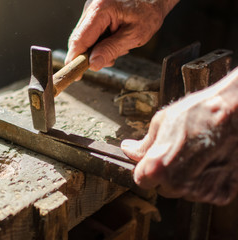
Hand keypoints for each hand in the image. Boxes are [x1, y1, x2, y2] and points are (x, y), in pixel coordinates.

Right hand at [66, 0, 178, 71]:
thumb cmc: (149, 11)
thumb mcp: (135, 35)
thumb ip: (112, 50)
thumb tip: (93, 64)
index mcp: (101, 9)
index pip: (80, 39)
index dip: (75, 59)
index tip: (75, 74)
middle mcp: (92, 7)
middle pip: (79, 39)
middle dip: (91, 55)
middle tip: (110, 60)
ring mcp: (91, 9)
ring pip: (85, 38)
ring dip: (98, 49)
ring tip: (119, 45)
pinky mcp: (94, 13)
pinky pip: (90, 33)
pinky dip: (100, 41)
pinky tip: (115, 39)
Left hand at [121, 68, 237, 204]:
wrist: (237, 111)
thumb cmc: (199, 112)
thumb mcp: (162, 122)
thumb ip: (144, 143)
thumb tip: (129, 149)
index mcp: (157, 168)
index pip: (141, 180)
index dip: (146, 169)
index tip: (152, 160)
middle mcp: (177, 184)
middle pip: (162, 188)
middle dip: (165, 174)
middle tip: (178, 153)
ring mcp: (201, 191)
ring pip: (183, 192)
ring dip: (185, 179)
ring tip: (196, 154)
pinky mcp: (222, 193)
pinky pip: (205, 193)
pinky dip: (206, 182)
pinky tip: (210, 162)